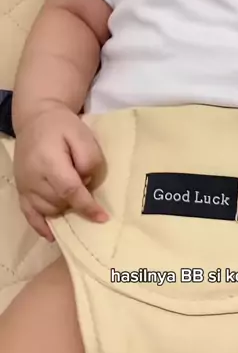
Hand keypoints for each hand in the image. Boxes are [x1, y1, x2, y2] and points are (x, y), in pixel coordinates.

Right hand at [13, 106, 107, 241]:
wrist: (36, 118)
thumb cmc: (63, 126)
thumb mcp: (82, 135)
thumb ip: (88, 159)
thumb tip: (87, 184)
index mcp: (49, 161)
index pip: (69, 190)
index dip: (86, 206)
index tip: (103, 217)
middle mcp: (33, 177)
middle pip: (59, 202)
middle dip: (77, 203)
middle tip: (87, 189)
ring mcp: (24, 185)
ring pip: (46, 210)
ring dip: (63, 211)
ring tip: (74, 201)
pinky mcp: (20, 189)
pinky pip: (28, 213)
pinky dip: (40, 226)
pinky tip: (51, 235)